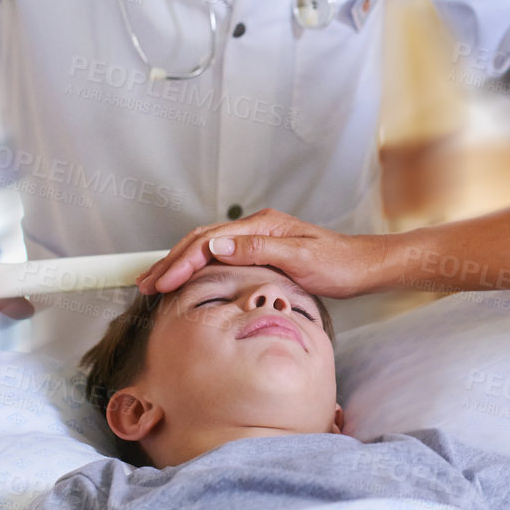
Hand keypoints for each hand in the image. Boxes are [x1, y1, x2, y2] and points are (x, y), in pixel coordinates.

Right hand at [136, 208, 387, 298]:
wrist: (363, 267)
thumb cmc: (338, 265)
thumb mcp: (300, 260)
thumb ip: (258, 251)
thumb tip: (216, 246)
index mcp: (262, 226)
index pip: (209, 242)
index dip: (182, 262)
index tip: (161, 282)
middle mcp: (257, 228)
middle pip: (202, 240)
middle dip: (171, 261)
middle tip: (145, 283)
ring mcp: (259, 238)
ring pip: (208, 247)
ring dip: (180, 263)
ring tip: (156, 281)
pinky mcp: (263, 251)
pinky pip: (221, 256)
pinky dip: (199, 266)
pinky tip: (189, 279)